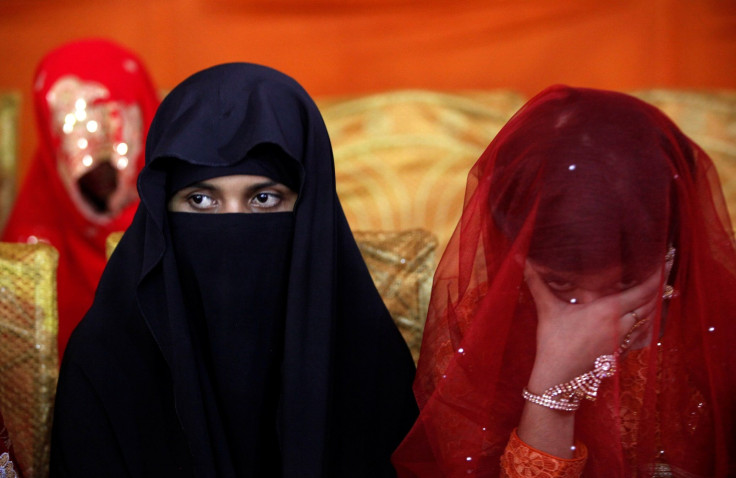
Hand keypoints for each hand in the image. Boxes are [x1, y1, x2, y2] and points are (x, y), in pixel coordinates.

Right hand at [523, 262, 660, 391]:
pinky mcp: (621, 351)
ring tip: (656, 289)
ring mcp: (624, 340)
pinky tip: (646, 318)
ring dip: (654, 304)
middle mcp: (622, 324)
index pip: (643, 290)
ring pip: (649, 319)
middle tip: (662, 270)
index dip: (657, 274)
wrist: (559, 379)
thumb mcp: (548, 310)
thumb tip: (521, 260)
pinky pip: (643, 334)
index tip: (665, 259)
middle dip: (658, 287)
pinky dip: (648, 323)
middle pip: (651, 303)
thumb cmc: (554, 342)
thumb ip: (537, 283)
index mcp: (608, 310)